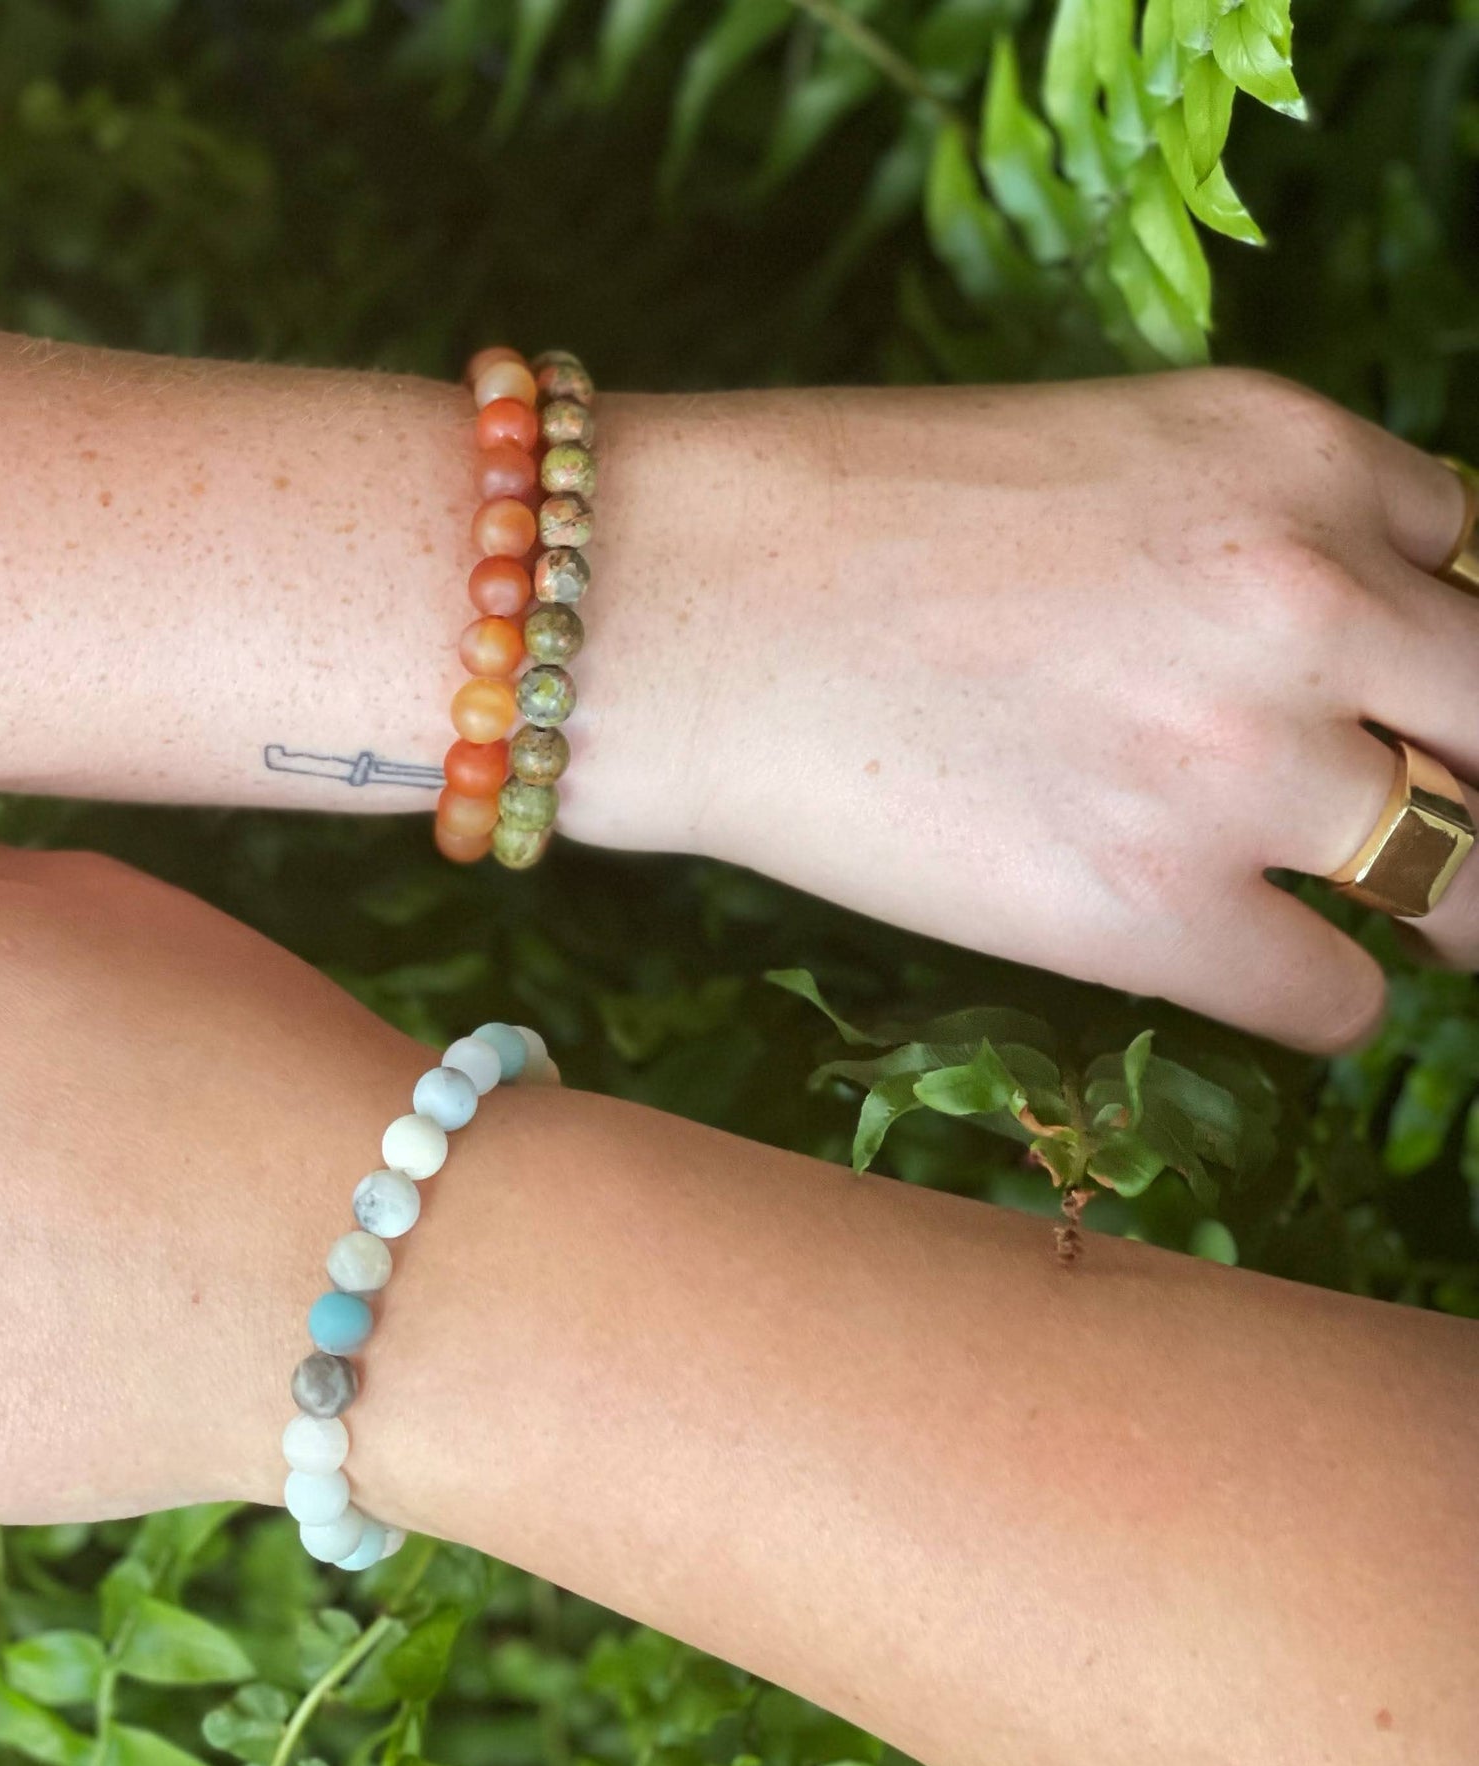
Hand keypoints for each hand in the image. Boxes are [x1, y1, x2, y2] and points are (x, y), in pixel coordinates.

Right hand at [585, 369, 1478, 1049]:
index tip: (1410, 708)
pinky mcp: (1149, 913)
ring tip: (1353, 913)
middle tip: (1436, 831)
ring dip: (1432, 909)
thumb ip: (1249, 530)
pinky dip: (1305, 996)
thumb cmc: (841, 521)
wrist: (676, 610)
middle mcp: (1307, 598)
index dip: (1444, 653)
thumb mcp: (1097, 453)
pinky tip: (1225, 962)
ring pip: (1471, 885)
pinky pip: (1337, 1001)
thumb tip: (1336, 652)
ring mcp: (1239, 764)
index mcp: (1297, 455)